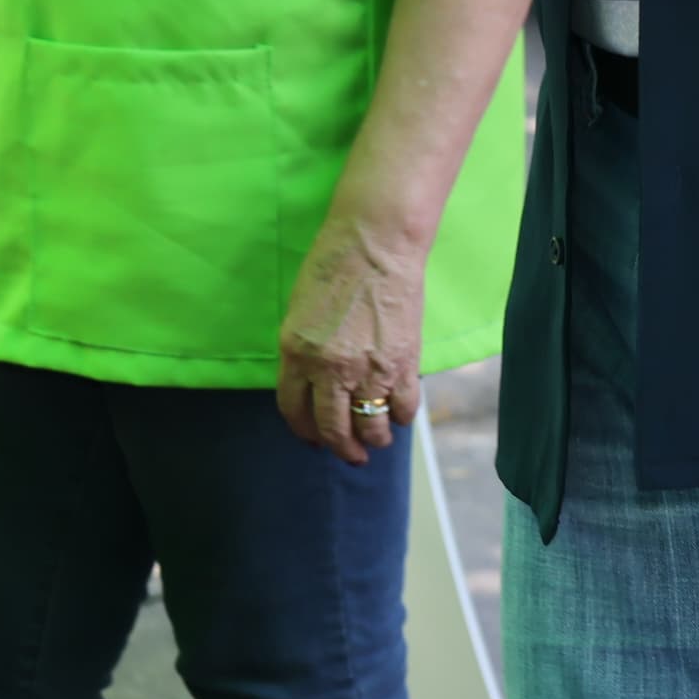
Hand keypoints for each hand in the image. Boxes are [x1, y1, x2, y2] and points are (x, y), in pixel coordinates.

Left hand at [277, 213, 424, 462]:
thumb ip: (303, 352)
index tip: (313, 439)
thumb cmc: (332, 266)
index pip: (294, 410)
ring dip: (375, 440)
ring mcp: (368, 369)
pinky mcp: (402, 364)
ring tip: (377, 439)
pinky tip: (399, 413)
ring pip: (372, 427)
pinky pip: (404, 408)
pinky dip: (402, 417)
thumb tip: (314, 386)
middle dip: (342, 449)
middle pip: (333, 429)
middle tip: (350, 455)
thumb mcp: (300, 311)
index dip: (304, 431)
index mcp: (296, 352)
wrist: (375, 243)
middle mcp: (329, 369)